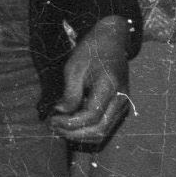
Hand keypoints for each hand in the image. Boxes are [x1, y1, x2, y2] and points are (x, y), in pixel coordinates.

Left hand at [50, 17, 132, 145]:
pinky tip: (71, 125)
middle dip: (73, 133)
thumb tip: (61, 114)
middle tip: (53, 127)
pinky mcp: (120, 108)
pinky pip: (105, 128)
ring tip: (60, 128)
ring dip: (80, 135)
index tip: (52, 119)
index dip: (70, 122)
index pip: (91, 115)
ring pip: (103, 133)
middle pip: (99, 129)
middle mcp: (122, 100)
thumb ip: (70, 94)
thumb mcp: (75, 68)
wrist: (112, 41)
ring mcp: (123, 105)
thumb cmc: (91, 50)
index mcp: (111, 86)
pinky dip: (87, 131)